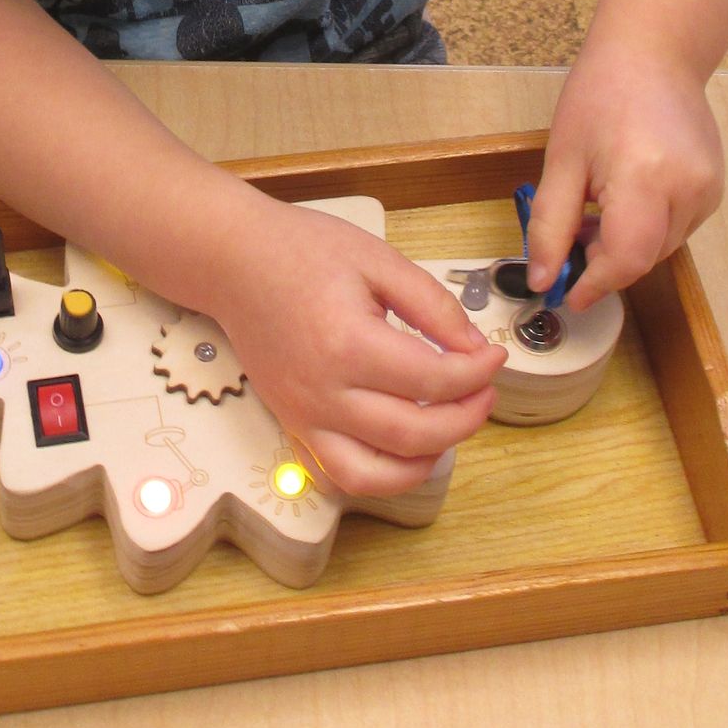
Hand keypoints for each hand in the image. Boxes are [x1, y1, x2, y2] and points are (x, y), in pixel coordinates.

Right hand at [204, 200, 505, 498]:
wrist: (234, 262)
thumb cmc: (301, 251)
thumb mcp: (378, 261)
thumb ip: (433, 306)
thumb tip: (474, 348)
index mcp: (348, 344)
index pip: (433, 379)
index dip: (477, 373)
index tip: (493, 357)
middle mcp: (323, 392)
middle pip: (413, 433)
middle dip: (465, 419)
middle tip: (484, 392)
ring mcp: (304, 416)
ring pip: (375, 474)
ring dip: (425, 462)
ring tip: (450, 428)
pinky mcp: (293, 425)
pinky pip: (339, 475)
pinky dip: (380, 476)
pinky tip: (407, 450)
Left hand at [523, 42, 723, 312]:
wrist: (654, 54)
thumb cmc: (601, 95)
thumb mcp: (562, 160)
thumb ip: (551, 225)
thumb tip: (543, 279)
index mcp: (646, 179)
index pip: (626, 260)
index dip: (596, 285)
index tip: (568, 295)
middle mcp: (689, 189)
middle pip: (644, 259)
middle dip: (605, 262)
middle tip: (573, 238)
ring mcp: (708, 190)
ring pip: (661, 249)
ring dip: (626, 246)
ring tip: (598, 208)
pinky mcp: (715, 188)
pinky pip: (677, 229)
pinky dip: (648, 229)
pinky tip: (627, 199)